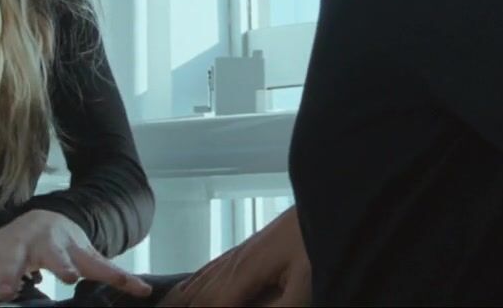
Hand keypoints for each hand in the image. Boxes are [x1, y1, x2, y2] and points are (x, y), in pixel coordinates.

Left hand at [0, 209, 151, 302]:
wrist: (44, 219)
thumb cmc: (6, 242)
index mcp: (14, 249)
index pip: (8, 264)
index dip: (8, 278)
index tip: (8, 293)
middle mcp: (44, 246)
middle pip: (53, 255)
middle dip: (61, 265)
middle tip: (68, 277)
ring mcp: (70, 249)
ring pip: (85, 258)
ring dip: (98, 269)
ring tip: (113, 283)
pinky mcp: (89, 254)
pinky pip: (109, 267)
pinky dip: (126, 278)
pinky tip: (143, 289)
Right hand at [160, 206, 310, 306]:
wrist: (325, 204)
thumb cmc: (316, 244)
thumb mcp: (302, 286)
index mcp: (244, 273)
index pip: (209, 307)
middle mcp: (233, 263)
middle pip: (196, 296)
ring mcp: (237, 255)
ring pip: (198, 282)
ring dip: (177, 300)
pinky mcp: (246, 251)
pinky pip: (208, 271)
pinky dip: (190, 285)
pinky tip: (187, 290)